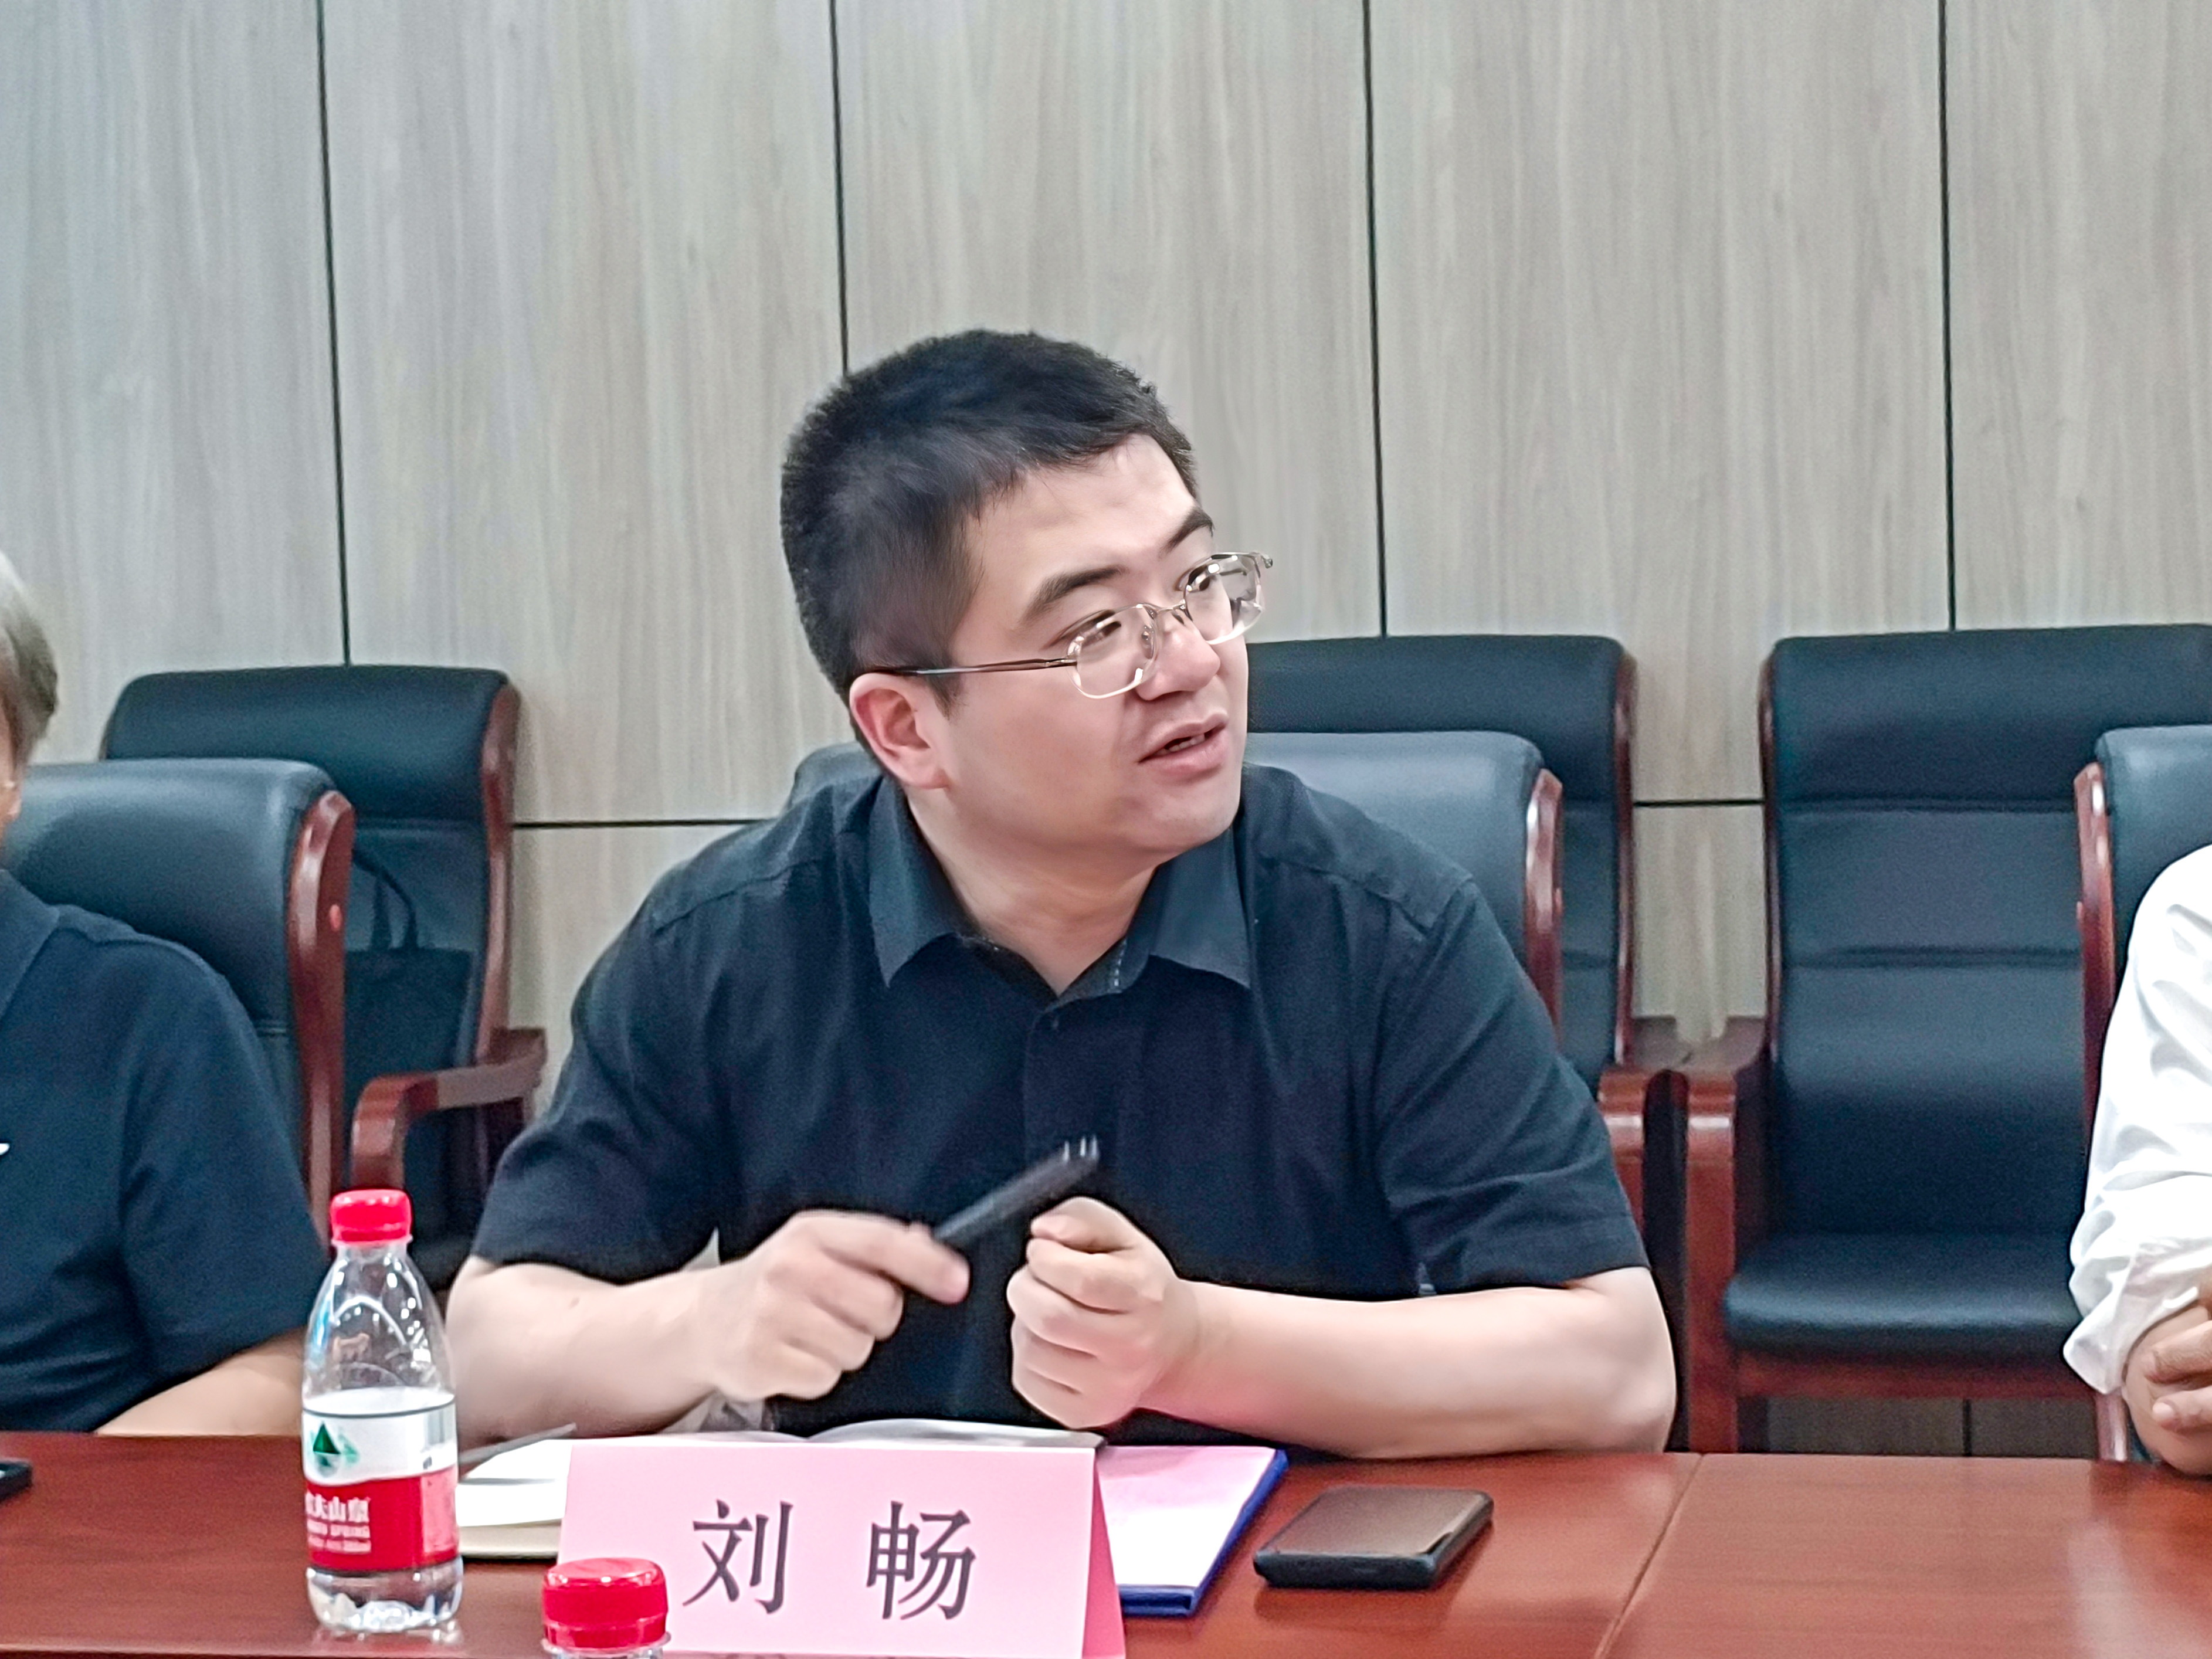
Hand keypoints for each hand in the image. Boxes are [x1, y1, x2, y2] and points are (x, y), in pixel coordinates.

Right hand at [694, 1211, 967, 1402]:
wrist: (703, 1318)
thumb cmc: (775, 1281)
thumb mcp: (819, 1246)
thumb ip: (876, 1246)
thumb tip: (932, 1247)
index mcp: (811, 1232)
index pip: (882, 1242)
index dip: (927, 1264)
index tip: (957, 1282)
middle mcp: (789, 1267)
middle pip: (880, 1304)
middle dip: (876, 1318)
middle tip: (843, 1313)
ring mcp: (771, 1313)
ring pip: (856, 1348)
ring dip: (844, 1350)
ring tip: (811, 1335)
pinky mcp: (760, 1358)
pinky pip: (824, 1378)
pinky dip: (816, 1375)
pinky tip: (792, 1356)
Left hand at [1006, 1198, 1202, 1429]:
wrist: (1171, 1344)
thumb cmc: (1140, 1285)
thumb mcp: (1120, 1234)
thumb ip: (1079, 1217)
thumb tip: (1045, 1232)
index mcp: (1144, 1295)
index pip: (1080, 1280)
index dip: (1045, 1258)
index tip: (1042, 1250)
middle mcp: (1131, 1346)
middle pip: (1049, 1317)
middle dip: (1026, 1287)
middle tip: (1035, 1278)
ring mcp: (1109, 1387)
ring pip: (1031, 1348)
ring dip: (1026, 1322)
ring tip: (1051, 1311)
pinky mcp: (1083, 1412)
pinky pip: (1025, 1378)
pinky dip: (1027, 1355)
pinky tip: (1052, 1343)